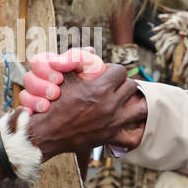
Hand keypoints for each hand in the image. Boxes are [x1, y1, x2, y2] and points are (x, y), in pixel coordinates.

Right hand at [19, 47, 106, 112]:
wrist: (98, 112)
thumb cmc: (95, 83)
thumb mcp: (91, 66)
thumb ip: (77, 57)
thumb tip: (57, 62)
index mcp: (53, 66)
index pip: (37, 61)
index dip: (44, 68)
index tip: (59, 78)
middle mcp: (42, 80)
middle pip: (28, 78)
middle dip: (40, 86)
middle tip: (55, 93)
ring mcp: (37, 97)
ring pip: (24, 94)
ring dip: (34, 100)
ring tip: (46, 106)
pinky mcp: (35, 112)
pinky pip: (24, 110)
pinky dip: (30, 112)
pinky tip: (39, 114)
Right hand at [23, 63, 146, 157]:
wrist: (46, 132)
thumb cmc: (54, 104)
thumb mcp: (66, 78)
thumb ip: (79, 62)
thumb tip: (92, 50)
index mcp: (100, 88)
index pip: (121, 71)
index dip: (114, 70)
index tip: (108, 74)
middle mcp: (110, 105)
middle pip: (132, 86)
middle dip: (124, 84)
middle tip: (116, 87)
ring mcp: (113, 122)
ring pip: (141, 108)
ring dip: (137, 103)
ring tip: (131, 102)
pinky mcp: (111, 137)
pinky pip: (133, 138)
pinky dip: (136, 132)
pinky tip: (133, 126)